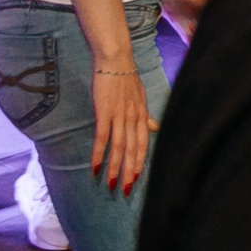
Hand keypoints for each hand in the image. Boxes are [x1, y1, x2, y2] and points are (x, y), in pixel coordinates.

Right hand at [89, 65, 153, 194]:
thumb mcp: (140, 98)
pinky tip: (94, 167)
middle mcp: (134, 118)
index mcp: (142, 116)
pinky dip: (98, 153)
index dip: (140, 163)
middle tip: (126, 191)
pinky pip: (102, 137)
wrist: (115, 59)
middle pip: (134, 150)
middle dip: (130, 172)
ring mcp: (120, 115)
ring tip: (111, 185)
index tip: (136, 180)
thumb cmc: (126, 78)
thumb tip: (155, 128)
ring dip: (115, 168)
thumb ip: (146, 116)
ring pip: (120, 147)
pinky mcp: (104, 111)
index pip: (144, 145)